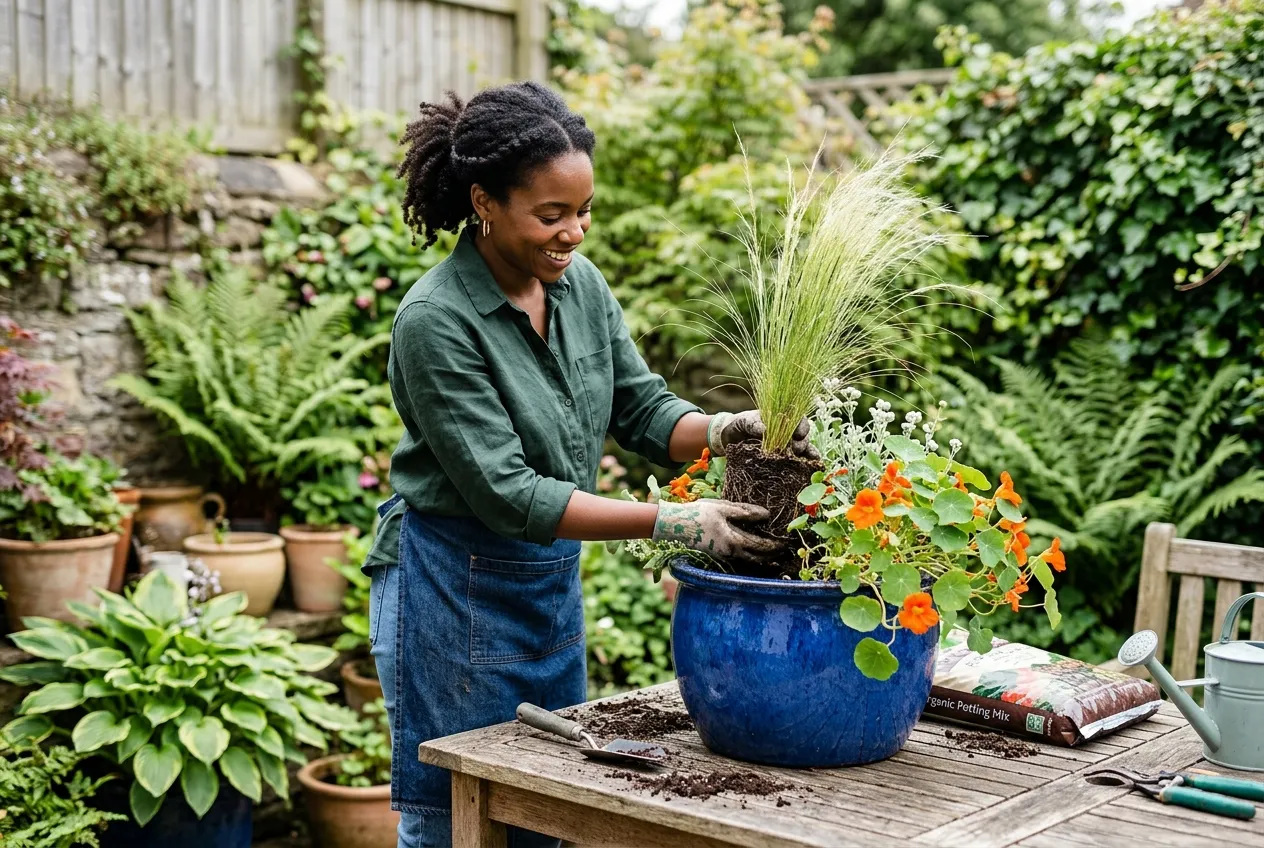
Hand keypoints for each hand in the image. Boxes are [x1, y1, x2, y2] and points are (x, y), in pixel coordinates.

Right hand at [652, 500, 777, 561]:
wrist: (674, 526)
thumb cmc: (698, 514)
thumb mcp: (723, 508)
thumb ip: (745, 512)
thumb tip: (766, 515)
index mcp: (733, 541)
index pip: (760, 546)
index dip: (775, 545)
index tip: (786, 542)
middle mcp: (730, 553)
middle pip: (756, 558)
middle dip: (771, 556)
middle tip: (783, 551)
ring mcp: (722, 556)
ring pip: (747, 561)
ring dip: (761, 560)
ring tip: (773, 558)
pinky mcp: (716, 555)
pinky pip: (737, 560)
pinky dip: (748, 558)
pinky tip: (751, 555)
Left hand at [707, 411, 819, 459]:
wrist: (729, 440)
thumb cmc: (738, 426)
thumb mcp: (742, 421)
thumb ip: (752, 423)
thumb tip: (764, 429)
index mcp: (781, 419)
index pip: (798, 419)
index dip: (802, 426)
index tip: (797, 434)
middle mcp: (787, 432)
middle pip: (803, 436)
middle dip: (802, 443)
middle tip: (794, 450)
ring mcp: (786, 447)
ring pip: (804, 450)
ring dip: (807, 456)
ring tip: (805, 463)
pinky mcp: (782, 460)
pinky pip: (798, 462)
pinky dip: (806, 466)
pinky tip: (810, 471)